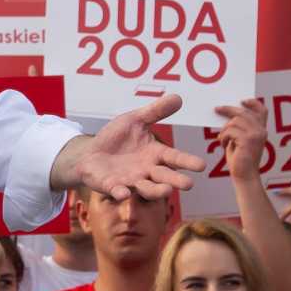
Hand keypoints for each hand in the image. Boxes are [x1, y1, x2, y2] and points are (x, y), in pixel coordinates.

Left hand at [59, 95, 201, 200]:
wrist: (90, 152)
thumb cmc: (116, 138)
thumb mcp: (135, 120)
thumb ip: (155, 111)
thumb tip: (178, 97)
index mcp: (155, 154)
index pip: (174, 157)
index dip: (187, 161)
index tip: (201, 165)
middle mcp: (147, 170)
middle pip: (164, 176)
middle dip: (176, 180)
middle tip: (188, 184)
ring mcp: (130, 180)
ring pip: (146, 188)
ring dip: (155, 190)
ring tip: (166, 190)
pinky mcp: (112, 186)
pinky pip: (117, 191)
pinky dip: (121, 192)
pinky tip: (124, 193)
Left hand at [215, 99, 267, 181]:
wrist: (244, 175)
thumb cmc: (240, 158)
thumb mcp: (240, 140)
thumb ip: (239, 128)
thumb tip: (227, 114)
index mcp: (261, 130)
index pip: (262, 111)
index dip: (253, 103)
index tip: (242, 101)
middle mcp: (261, 131)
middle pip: (243, 113)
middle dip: (228, 110)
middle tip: (217, 109)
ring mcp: (256, 135)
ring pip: (234, 121)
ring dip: (224, 130)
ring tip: (223, 139)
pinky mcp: (248, 141)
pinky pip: (230, 131)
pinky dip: (223, 137)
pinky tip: (223, 144)